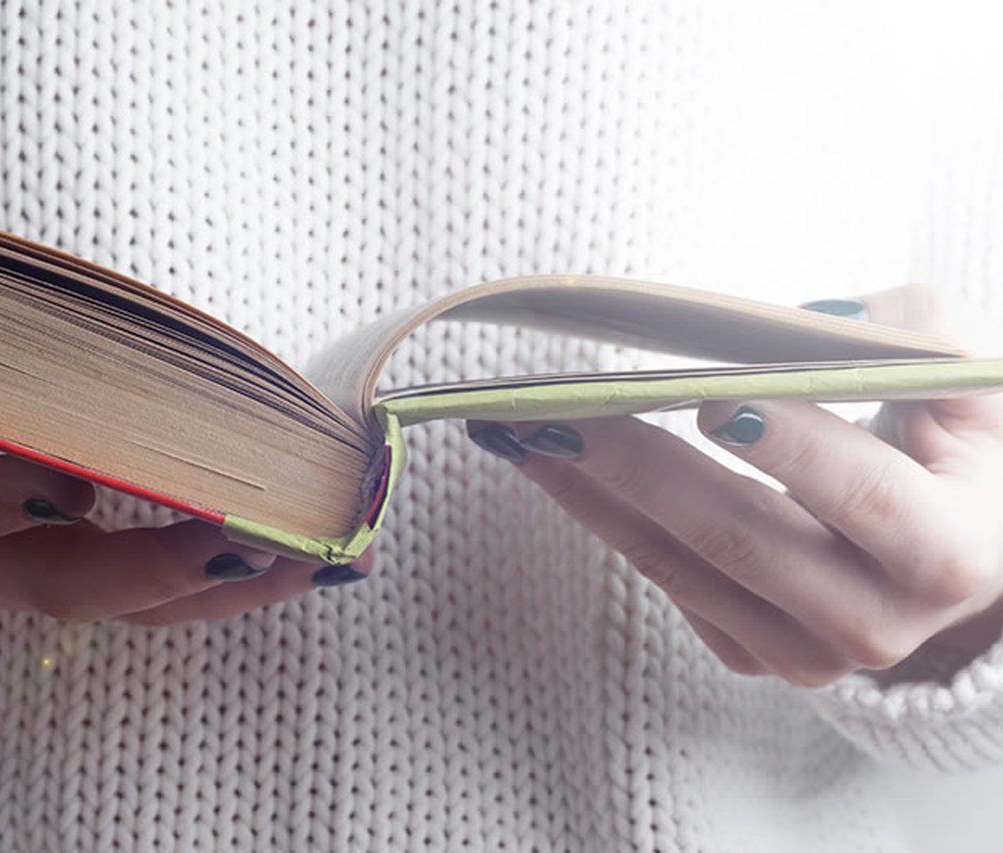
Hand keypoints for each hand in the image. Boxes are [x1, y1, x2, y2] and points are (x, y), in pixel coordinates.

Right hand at [0, 260, 368, 654]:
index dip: (7, 493)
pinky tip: (270, 571)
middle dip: (168, 563)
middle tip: (267, 543)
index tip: (74, 475)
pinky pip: (115, 600)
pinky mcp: (16, 586)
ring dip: (216, 590)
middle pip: (65, 576)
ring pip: (109, 603)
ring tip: (316, 568)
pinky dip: (197, 590)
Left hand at [469, 286, 1002, 686]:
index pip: (864, 495)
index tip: (713, 395)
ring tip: (515, 429)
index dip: (790, 446)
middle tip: (555, 407)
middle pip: (739, 538)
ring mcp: (809, 654)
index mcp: (950, 554)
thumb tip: (807, 323)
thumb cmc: (957, 446)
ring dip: (587, 491)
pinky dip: (602, 515)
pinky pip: (665, 580)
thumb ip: (914, 332)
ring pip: (679, 564)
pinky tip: (549, 462)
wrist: (959, 543)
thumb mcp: (970, 380)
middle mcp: (879, 625)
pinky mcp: (755, 655)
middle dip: (635, 463)